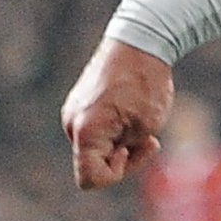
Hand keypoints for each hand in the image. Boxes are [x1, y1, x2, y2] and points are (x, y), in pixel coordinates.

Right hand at [63, 37, 172, 189]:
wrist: (140, 40)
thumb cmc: (145, 82)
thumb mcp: (146, 126)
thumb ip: (127, 151)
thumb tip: (113, 154)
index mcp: (85, 131)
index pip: (90, 179)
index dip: (115, 174)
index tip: (130, 149)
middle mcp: (72, 123)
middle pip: (93, 164)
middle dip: (122, 158)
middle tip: (148, 138)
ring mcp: (74, 111)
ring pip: (95, 148)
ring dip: (120, 143)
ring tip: (141, 120)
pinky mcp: (80, 103)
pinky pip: (95, 131)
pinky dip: (114, 130)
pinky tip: (131, 111)